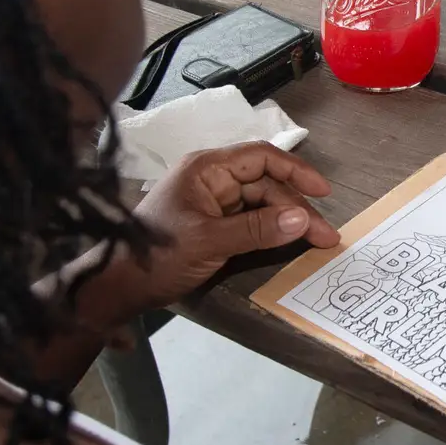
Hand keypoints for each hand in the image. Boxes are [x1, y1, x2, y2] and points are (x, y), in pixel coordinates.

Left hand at [73, 144, 339, 326]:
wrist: (121, 287)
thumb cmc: (158, 255)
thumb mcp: (209, 242)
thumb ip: (256, 230)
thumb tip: (301, 220)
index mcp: (206, 169)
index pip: (261, 157)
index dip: (296, 170)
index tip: (323, 192)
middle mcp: (212, 179)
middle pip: (266, 184)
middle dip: (296, 207)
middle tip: (324, 235)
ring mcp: (213, 202)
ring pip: (262, 204)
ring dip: (288, 221)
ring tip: (315, 242)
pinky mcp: (213, 225)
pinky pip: (251, 221)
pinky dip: (272, 231)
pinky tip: (290, 242)